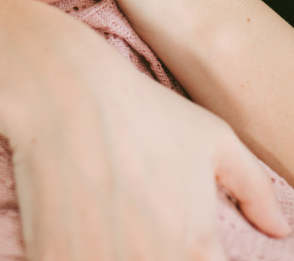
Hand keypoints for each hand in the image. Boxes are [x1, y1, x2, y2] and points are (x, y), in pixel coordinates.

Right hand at [7, 10, 288, 259]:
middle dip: (152, 252)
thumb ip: (253, 188)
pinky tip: (78, 230)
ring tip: (111, 226)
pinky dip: (76, 252)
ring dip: (116, 253)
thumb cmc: (141, 110)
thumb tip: (278, 227)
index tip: (184, 239)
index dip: (197, 255)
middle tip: (140, 226)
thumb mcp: (211, 138)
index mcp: (196, 251)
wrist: (62, 91)